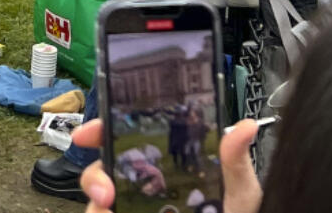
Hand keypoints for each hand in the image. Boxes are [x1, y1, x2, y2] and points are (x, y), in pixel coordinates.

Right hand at [75, 118, 262, 212]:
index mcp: (166, 165)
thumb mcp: (239, 192)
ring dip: (94, 206)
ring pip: (98, 201)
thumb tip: (246, 126)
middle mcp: (145, 186)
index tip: (85, 135)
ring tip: (106, 211)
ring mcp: (135, 208)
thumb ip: (234, 161)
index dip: (101, 132)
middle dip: (93, 176)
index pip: (126, 140)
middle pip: (103, 170)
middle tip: (104, 192)